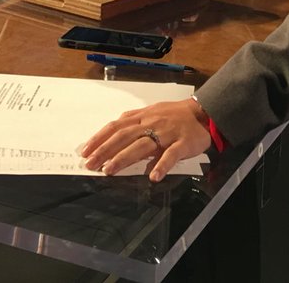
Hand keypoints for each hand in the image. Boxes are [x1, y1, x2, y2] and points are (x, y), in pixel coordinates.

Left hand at [81, 98, 210, 181]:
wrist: (202, 112)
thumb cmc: (174, 114)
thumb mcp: (151, 112)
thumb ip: (133, 121)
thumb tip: (111, 131)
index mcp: (142, 117)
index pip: (115, 127)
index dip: (99, 138)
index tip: (85, 151)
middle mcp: (151, 124)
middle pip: (124, 136)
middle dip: (105, 150)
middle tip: (91, 164)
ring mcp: (167, 134)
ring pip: (142, 145)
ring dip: (124, 158)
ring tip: (110, 170)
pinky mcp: (183, 143)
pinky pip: (171, 155)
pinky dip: (162, 165)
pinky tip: (153, 176)